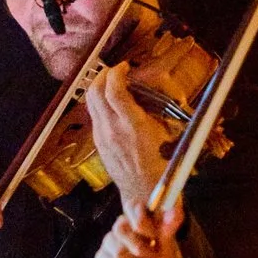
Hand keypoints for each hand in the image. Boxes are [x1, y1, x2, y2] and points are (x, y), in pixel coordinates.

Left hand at [81, 60, 170, 212]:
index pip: (114, 91)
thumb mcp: (167, 133)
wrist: (144, 190)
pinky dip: (99, 103)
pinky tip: (110, 102)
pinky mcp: (98, 143)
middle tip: (114, 71)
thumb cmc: (161, 164)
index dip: (116, 73)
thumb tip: (151, 87)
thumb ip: (156, 109)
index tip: (124, 67)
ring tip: (111, 82)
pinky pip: (94, 116)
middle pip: (95, 93)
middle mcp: (113, 130)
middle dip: (102, 76)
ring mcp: (102, 137)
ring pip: (90, 103)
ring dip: (98, 88)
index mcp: (133, 125)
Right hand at [93, 196, 192, 257]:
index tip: (156, 239)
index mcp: (138, 217)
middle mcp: (121, 227)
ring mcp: (109, 243)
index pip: (131, 207)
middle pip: (120, 230)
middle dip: (141, 250)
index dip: (144, 224)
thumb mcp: (171, 245)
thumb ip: (169, 228)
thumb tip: (177, 211)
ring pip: (117, 253)